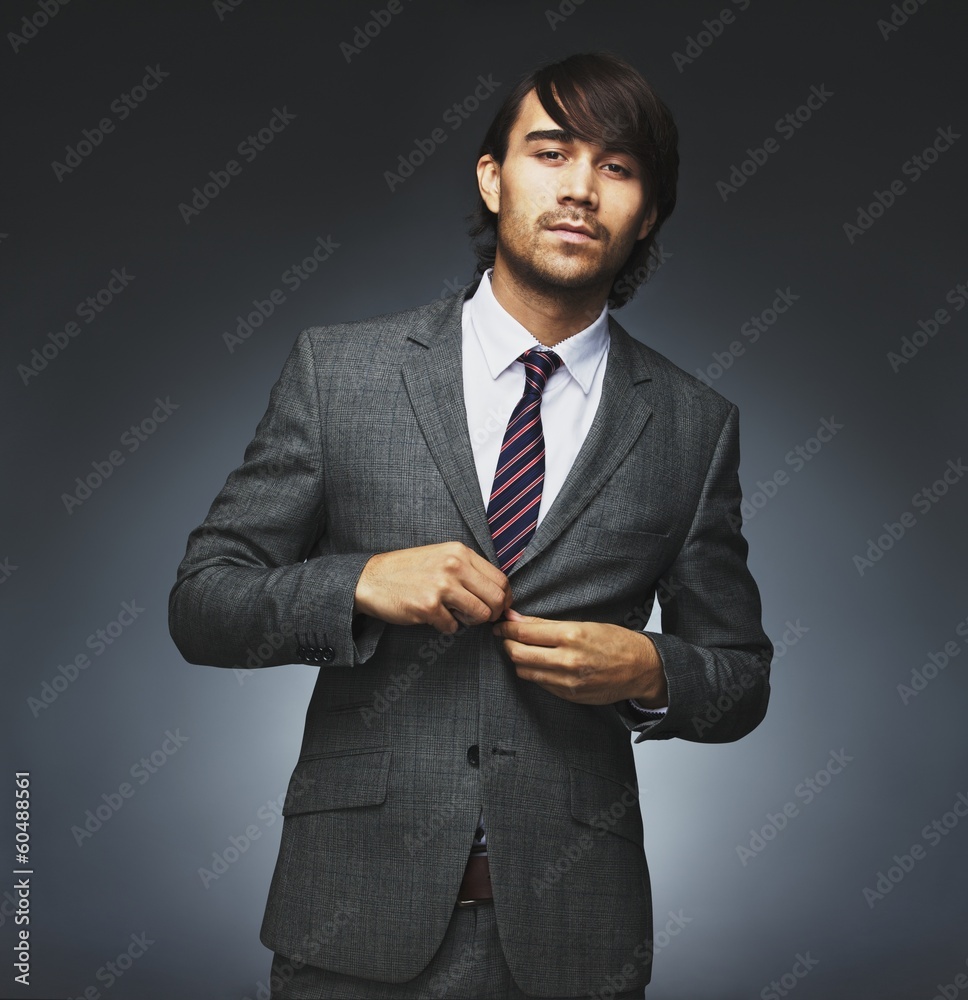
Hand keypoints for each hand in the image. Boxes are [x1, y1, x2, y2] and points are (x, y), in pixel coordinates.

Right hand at [354, 542, 511, 633]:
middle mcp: (454, 566)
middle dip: (492, 614)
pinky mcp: (428, 606)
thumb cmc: (409, 570)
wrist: (371, 579)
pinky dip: (445, 626)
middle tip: (479, 617)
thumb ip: (469, 570)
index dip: (503, 598)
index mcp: (460, 552)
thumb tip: (500, 594)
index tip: (496, 607)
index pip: (501, 579)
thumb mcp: (442, 557)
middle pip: (496, 599)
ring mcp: (442, 586)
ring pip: (480, 615)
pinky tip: (433, 617)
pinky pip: (453, 626)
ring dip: (469, 621)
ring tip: (454, 615)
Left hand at [493, 609, 667, 706]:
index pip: (524, 632)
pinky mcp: (569, 695)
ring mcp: (568, 681)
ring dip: (518, 660)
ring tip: (521, 649)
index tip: (500, 624)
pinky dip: (534, 672)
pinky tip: (539, 663)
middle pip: (518, 654)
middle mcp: (567, 660)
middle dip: (507, 644)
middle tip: (505, 636)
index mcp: (571, 636)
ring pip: (525, 672)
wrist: (640, 669)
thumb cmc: (614, 641)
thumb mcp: (582, 624)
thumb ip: (545, 624)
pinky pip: (540, 683)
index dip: (506, 628)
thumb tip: (515, 618)